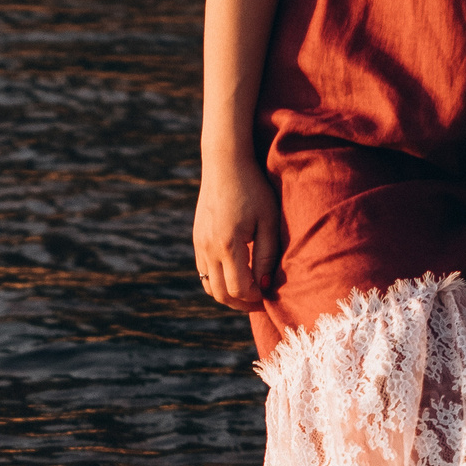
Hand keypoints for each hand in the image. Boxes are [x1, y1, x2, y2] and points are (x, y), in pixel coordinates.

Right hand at [193, 149, 282, 309]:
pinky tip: (235, 274)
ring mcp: (199, 245)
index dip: (255, 298)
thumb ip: (267, 256)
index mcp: (228, 245)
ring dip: (228, 294)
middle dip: (241, 303)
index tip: (269, 294)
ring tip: (248, 291)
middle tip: (260, 301)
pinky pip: (204, 272)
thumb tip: (266, 285)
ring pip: (209, 286)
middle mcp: (208, 249)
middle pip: (221, 294)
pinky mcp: (196, 240)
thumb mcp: (268, 221)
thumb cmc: (253, 189)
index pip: (239, 289)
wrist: (224, 163)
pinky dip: (218, 281)